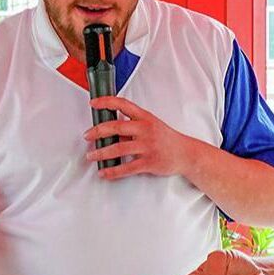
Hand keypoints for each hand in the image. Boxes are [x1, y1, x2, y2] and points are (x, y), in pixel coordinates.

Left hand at [84, 97, 203, 179]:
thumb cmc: (167, 139)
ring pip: (118, 149)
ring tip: (91, 156)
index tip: (93, 103)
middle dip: (98, 131)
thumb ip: (132, 126)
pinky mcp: (149, 162)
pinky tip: (104, 172)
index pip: (123, 104)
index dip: (106, 102)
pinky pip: (126, 168)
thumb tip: (111, 130)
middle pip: (117, 127)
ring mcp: (147, 146)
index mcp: (145, 117)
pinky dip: (112, 171)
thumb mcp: (151, 125)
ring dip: (101, 153)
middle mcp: (145, 130)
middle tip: (87, 136)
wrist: (186, 154)